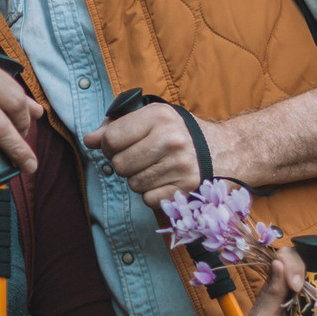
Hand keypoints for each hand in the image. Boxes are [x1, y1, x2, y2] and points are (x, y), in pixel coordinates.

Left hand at [84, 102, 202, 205]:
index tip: (118, 146)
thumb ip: (118, 126)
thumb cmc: (181, 133)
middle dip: (124, 164)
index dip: (108, 145)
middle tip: (139, 159)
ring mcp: (180, 165)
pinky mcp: (187, 188)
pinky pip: (148, 199)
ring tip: (155, 168)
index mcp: (159, 116)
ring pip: (133, 184)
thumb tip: (89, 140)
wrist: (227, 150)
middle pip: (120, 165)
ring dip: (139, 179)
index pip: (112, 138)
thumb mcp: (153, 118)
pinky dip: (152, 193)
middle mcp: (170, 139)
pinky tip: (165, 180)